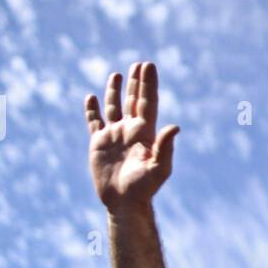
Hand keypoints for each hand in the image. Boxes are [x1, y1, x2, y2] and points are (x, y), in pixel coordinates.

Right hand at [85, 62, 178, 210]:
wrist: (124, 202)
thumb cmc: (144, 188)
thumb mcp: (158, 168)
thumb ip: (166, 147)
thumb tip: (175, 126)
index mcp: (145, 133)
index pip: (147, 102)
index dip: (148, 84)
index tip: (148, 66)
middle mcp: (130, 130)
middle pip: (133, 100)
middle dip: (136, 83)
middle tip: (140, 65)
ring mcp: (114, 135)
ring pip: (114, 107)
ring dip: (115, 91)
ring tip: (117, 74)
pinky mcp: (99, 143)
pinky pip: (94, 122)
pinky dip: (92, 110)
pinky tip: (91, 97)